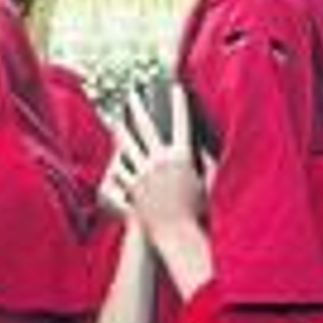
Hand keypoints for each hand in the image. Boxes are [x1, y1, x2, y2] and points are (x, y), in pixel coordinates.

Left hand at [113, 84, 204, 244]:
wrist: (176, 234)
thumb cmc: (196, 213)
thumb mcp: (209, 184)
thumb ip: (209, 164)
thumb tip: (206, 149)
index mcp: (182, 158)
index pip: (182, 123)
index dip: (179, 104)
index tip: (175, 88)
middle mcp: (160, 161)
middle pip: (145, 126)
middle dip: (138, 107)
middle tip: (132, 93)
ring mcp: (144, 173)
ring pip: (127, 144)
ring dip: (120, 129)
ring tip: (116, 118)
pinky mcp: (132, 186)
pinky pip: (121, 168)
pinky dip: (117, 160)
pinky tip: (113, 152)